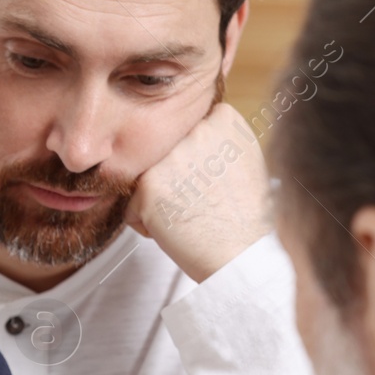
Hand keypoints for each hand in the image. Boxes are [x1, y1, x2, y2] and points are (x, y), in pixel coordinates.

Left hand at [125, 103, 272, 281]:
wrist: (241, 255)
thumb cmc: (243, 216)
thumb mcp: (241, 158)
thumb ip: (213, 137)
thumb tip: (185, 129)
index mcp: (222, 118)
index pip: (185, 132)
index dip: (194, 163)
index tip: (216, 182)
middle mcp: (195, 130)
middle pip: (162, 154)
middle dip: (173, 180)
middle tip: (202, 201)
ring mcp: (170, 156)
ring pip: (145, 178)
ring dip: (158, 200)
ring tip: (190, 214)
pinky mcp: (147, 185)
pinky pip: (131, 206)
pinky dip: (146, 223)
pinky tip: (177, 228)